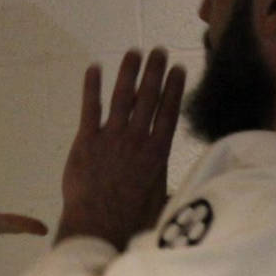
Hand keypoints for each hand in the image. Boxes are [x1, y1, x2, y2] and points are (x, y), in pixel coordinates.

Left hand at [58, 49, 186, 248]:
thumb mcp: (161, 202)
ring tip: (133, 52)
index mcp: (158, 152)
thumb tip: (188, 193)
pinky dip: (91, 87)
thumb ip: (171, 187)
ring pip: (123, 97)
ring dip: (128, 72)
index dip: (174, 88)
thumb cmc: (131, 220)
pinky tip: (94, 68)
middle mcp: (137, 139)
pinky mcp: (87, 141)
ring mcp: (112, 137)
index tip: (178, 68)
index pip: (169, 111)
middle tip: (158, 50)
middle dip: (154, 71)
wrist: (98, 225)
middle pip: (148, 97)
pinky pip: (90, 108)